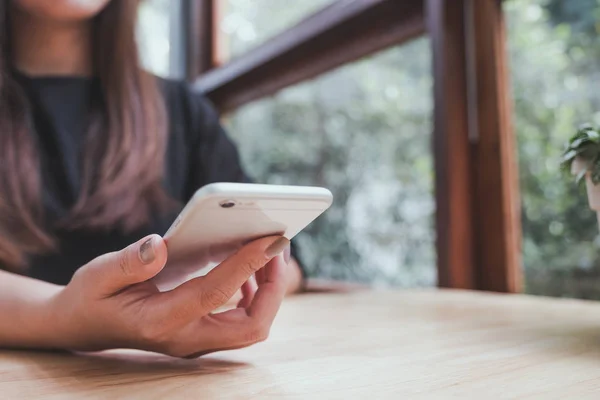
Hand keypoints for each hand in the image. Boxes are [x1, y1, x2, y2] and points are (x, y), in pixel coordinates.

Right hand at [45, 235, 289, 357]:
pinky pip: (242, 322)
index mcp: (160, 322)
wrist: (81, 326)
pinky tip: (248, 270)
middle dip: (273, 288)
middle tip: (277, 247)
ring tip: (268, 252)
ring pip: (251, 327)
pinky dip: (256, 296)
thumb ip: (129, 262)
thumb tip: (160, 245)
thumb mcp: (98, 274)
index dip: (246, 265)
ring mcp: (196, 340)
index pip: (214, 294)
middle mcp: (185, 338)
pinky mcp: (201, 333)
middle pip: (250, 326)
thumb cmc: (91, 298)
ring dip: (269, 291)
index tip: (271, 239)